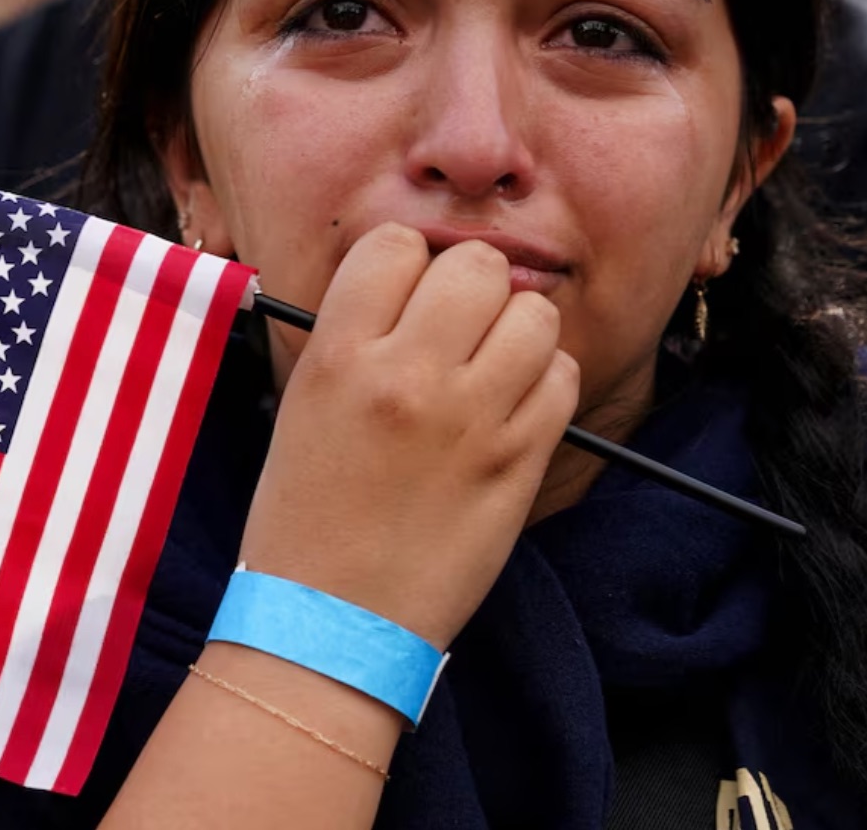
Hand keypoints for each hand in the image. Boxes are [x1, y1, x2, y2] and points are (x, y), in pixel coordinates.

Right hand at [238, 225, 579, 651]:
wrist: (331, 623)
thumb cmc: (306, 517)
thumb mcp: (303, 405)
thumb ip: (357, 335)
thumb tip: (412, 282)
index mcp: (338, 356)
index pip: (394, 244)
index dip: (408, 264)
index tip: (409, 296)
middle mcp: (405, 375)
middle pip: (475, 265)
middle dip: (472, 289)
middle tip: (460, 330)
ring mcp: (469, 418)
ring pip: (533, 312)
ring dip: (518, 332)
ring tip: (493, 369)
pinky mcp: (518, 461)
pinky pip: (563, 377)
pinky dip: (547, 383)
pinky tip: (515, 409)